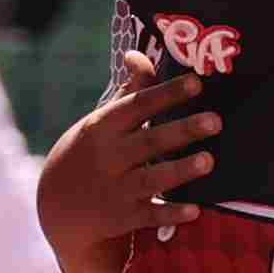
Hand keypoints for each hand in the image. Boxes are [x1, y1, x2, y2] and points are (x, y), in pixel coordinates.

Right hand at [42, 60, 219, 257]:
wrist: (58, 208)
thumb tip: (137, 54)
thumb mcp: (100, 122)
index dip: (167, 93)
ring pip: (152, 178)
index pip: (138, 105)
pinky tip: (194, 210)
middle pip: (150, 140)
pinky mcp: (122, 218)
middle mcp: (109, 156)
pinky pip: (150, 215)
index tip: (196, 83)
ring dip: (180, 170)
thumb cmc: (89, 154)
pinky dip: (170, 213)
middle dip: (182, 130)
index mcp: (104, 127)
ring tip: (209, 161)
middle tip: (215, 121)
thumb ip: (127, 92)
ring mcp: (115, 189)